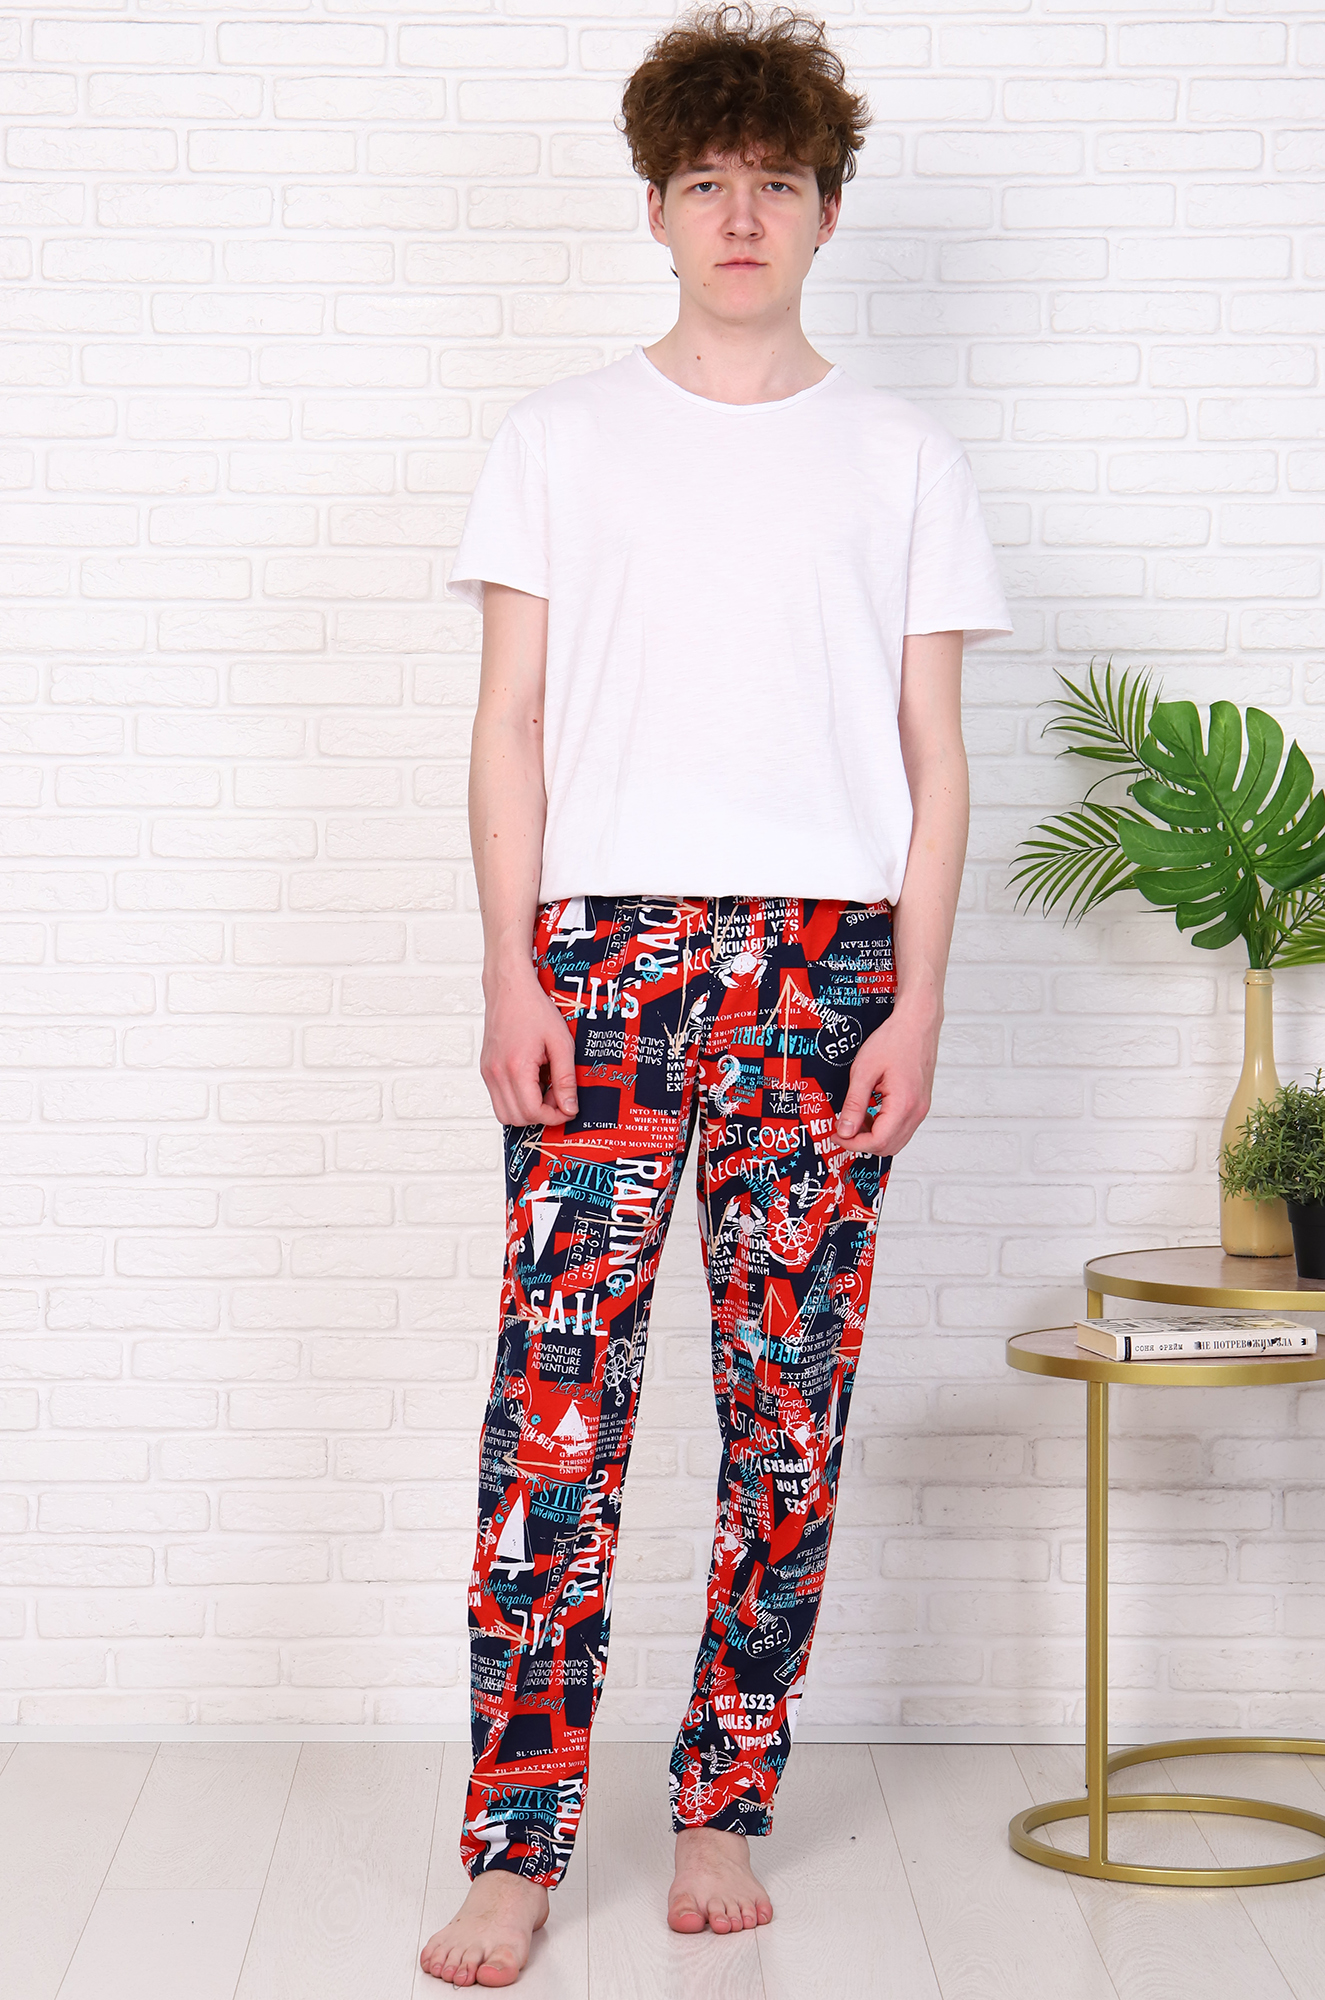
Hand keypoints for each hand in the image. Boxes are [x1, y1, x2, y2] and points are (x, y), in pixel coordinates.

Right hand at [479, 967, 578, 1125]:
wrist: (509, 989)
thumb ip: (566, 1079)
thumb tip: (569, 1107)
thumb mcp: (561, 1043)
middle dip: (541, 1115)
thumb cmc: (534, 1009)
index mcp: (516, 1067)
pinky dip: (517, 1099)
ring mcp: (488, 1073)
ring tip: (544, 1087)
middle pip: (517, 1118)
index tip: (569, 1109)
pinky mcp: (486, 1070)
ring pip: (504, 1114)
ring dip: (527, 1109)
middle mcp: (496, 1074)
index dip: (555, 1116)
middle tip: (558, 1095)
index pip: (533, 1112)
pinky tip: (532, 1079)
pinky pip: (499, 1099)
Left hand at [833, 1003, 939, 1157]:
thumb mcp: (864, 1071)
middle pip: (888, 1147)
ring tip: (855, 1119)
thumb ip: (854, 1104)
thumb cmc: (894, 1040)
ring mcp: (921, 1108)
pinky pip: (902, 1128)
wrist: (917, 1023)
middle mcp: (917, 1111)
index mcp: (904, 1104)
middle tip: (842, 1129)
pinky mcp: (920, 1104)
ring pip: (896, 1141)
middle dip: (862, 1143)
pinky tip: (871, 1112)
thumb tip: (845, 1130)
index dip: (853, 1143)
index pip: (877, 1142)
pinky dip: (884, 1128)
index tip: (836, 1134)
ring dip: (874, 1137)